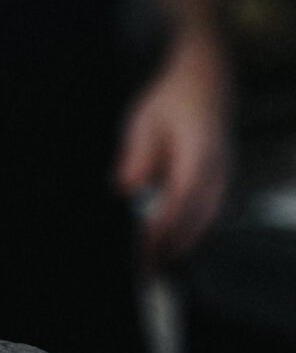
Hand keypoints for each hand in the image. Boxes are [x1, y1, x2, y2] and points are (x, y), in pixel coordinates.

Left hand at [117, 33, 233, 265]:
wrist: (207, 80)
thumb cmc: (171, 99)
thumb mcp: (143, 121)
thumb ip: (138, 156)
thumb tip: (127, 188)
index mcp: (198, 152)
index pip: (179, 200)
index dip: (162, 230)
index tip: (143, 252)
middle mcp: (218, 167)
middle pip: (196, 217)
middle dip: (170, 247)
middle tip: (143, 273)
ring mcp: (225, 173)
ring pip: (206, 218)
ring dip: (182, 243)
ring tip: (154, 268)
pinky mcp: (222, 178)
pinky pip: (209, 211)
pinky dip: (191, 231)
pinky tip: (171, 246)